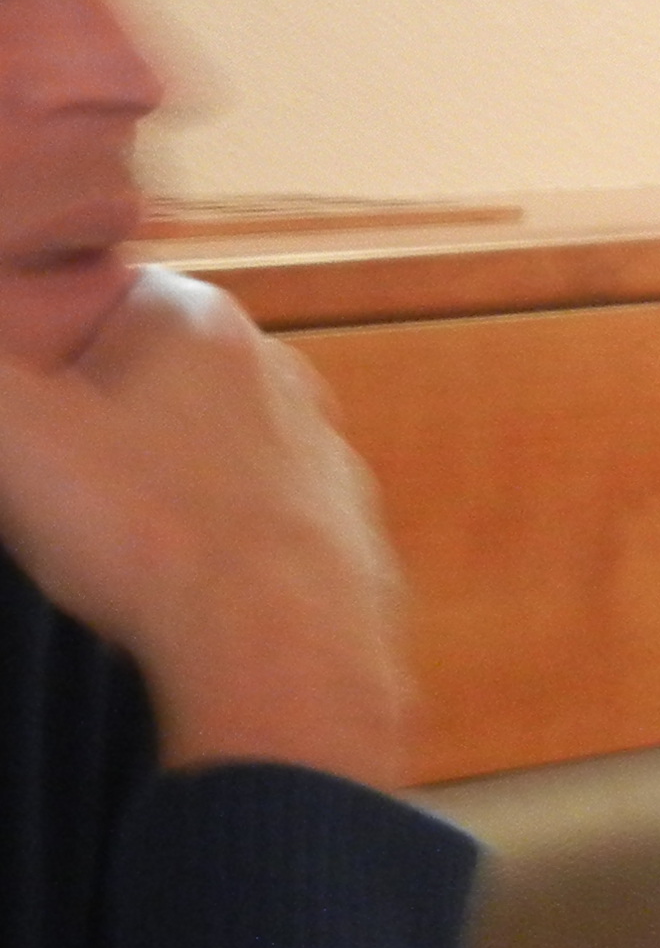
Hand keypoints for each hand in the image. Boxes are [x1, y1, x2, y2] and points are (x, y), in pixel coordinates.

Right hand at [0, 269, 408, 785]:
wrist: (279, 647)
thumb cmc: (143, 528)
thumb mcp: (11, 430)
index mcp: (198, 318)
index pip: (97, 300)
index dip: (43, 362)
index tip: (25, 424)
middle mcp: (277, 370)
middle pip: (149, 383)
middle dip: (96, 429)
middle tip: (58, 491)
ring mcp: (320, 449)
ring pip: (200, 454)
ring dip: (149, 491)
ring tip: (111, 545)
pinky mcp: (339, 525)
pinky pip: (246, 522)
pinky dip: (207, 544)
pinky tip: (175, 582)